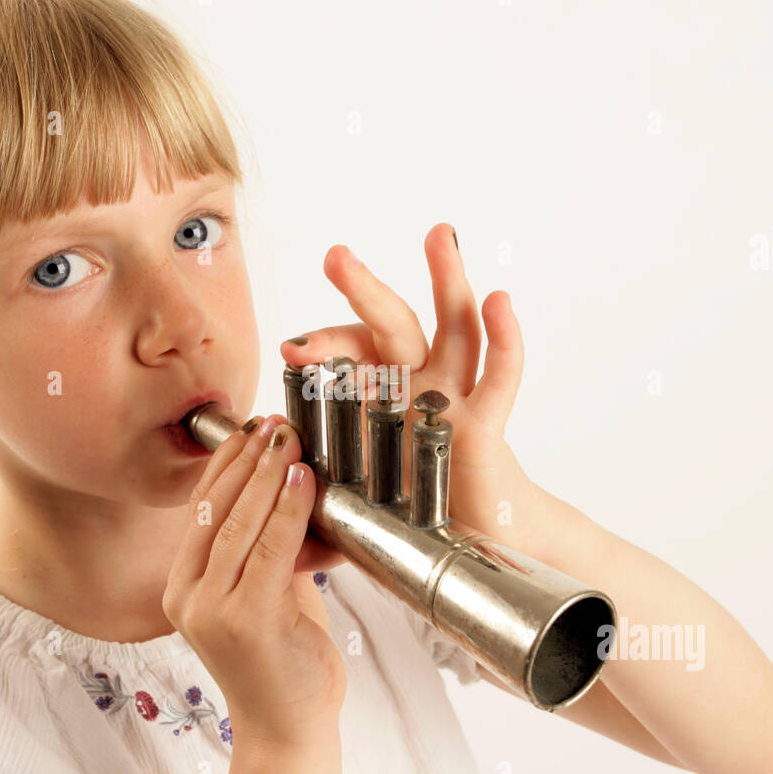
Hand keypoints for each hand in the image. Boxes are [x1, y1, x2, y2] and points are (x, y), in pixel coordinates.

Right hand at [164, 415, 346, 746]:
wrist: (288, 728)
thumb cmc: (281, 661)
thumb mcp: (268, 592)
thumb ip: (269, 548)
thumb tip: (294, 492)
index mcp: (183, 587)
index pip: (200, 509)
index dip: (225, 463)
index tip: (250, 430)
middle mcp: (188, 597)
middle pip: (215, 509)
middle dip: (248, 459)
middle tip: (275, 424)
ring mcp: (213, 610)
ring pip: (239, 523)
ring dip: (268, 475)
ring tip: (288, 440)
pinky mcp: (247, 620)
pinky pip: (271, 549)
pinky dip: (289, 510)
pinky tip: (303, 482)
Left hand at [280, 223, 540, 547]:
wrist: (472, 539)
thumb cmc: (410, 511)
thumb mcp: (351, 489)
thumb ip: (317, 470)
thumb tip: (268, 459)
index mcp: (381, 394)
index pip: (351, 352)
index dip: (322, 345)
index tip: (290, 349)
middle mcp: (419, 384)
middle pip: (395, 324)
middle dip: (365, 289)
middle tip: (336, 256)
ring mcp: (456, 396)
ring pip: (456, 328)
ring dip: (448, 280)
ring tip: (439, 234)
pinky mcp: (487, 423)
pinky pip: (500, 377)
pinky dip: (504, 340)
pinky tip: (499, 301)